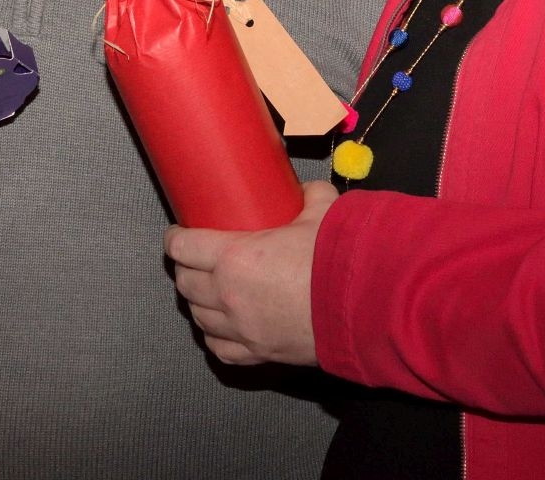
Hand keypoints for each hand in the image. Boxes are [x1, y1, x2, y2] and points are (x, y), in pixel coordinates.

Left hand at [165, 180, 337, 366]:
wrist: (369, 308)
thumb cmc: (340, 260)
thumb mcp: (322, 212)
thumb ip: (309, 196)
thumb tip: (306, 190)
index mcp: (235, 257)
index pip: (184, 247)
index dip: (176, 238)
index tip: (178, 232)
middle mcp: (229, 297)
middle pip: (185, 284)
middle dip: (185, 269)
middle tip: (194, 258)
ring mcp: (242, 330)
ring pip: (199, 318)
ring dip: (198, 302)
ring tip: (206, 290)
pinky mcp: (260, 353)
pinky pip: (221, 349)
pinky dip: (215, 336)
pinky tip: (220, 327)